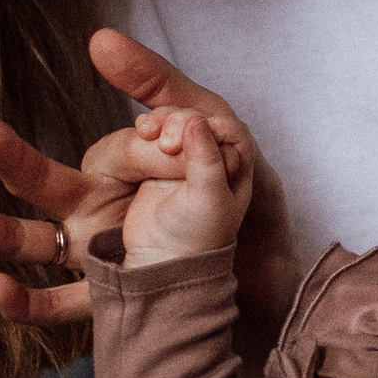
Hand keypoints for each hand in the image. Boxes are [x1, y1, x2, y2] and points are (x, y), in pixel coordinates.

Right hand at [0, 27, 300, 331]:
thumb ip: (160, 87)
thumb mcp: (210, 124)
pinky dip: (25, 302)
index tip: (179, 143)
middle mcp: (98, 208)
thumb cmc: (231, 185)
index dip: (149, 149)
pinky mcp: (109, 297)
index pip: (117, 151)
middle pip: (46, 186)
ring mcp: (98, 254)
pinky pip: (58, 305)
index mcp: (119, 166)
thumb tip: (95, 38)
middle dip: (14, 160)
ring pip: (34, 243)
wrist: (271, 262)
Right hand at [117, 110, 253, 264]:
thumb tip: (197, 120)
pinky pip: (156, 133)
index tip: (193, 131)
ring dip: (164, 121)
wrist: (161, 257)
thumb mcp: (208, 198)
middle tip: (167, 144)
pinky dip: (149, 127)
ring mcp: (185, 158)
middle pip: (202, 121)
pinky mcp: (159, 161)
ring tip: (148, 133)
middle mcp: (213, 158)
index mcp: (236, 167)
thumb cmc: (195, 235)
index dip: (213, 125)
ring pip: (178, 123)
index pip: (231, 131)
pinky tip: (141, 129)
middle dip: (183, 122)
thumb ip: (207, 160)